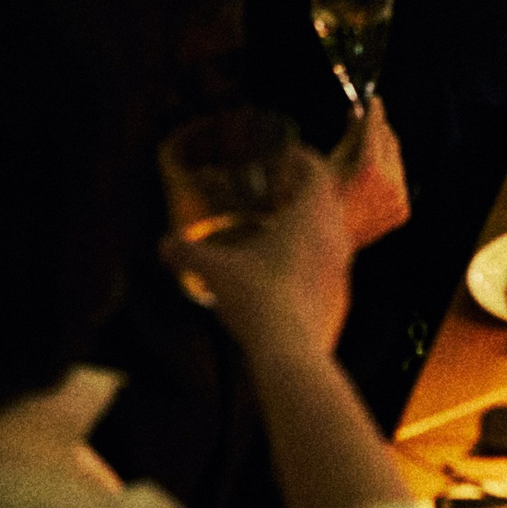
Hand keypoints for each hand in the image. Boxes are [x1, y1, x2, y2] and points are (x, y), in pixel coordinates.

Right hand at [162, 153, 355, 360]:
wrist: (291, 351)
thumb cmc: (258, 298)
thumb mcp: (216, 272)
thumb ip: (189, 254)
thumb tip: (164, 245)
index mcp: (311, 217)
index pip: (318, 173)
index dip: (305, 159)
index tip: (288, 156)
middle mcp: (335, 237)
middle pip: (330, 199)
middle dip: (309, 190)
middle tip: (282, 191)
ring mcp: (343, 268)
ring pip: (335, 233)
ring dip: (315, 225)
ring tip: (284, 230)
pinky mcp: (341, 296)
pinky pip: (332, 266)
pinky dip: (315, 258)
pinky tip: (289, 272)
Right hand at [330, 97, 408, 249]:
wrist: (328, 238)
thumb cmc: (323, 199)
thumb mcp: (332, 162)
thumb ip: (349, 136)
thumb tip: (356, 114)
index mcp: (370, 167)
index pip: (376, 129)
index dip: (375, 112)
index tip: (374, 101)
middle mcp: (390, 181)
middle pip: (390, 142)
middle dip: (380, 130)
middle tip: (371, 122)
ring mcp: (398, 198)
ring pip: (397, 162)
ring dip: (384, 153)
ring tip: (369, 152)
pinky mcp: (403, 211)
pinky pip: (399, 183)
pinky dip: (389, 176)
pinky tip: (373, 177)